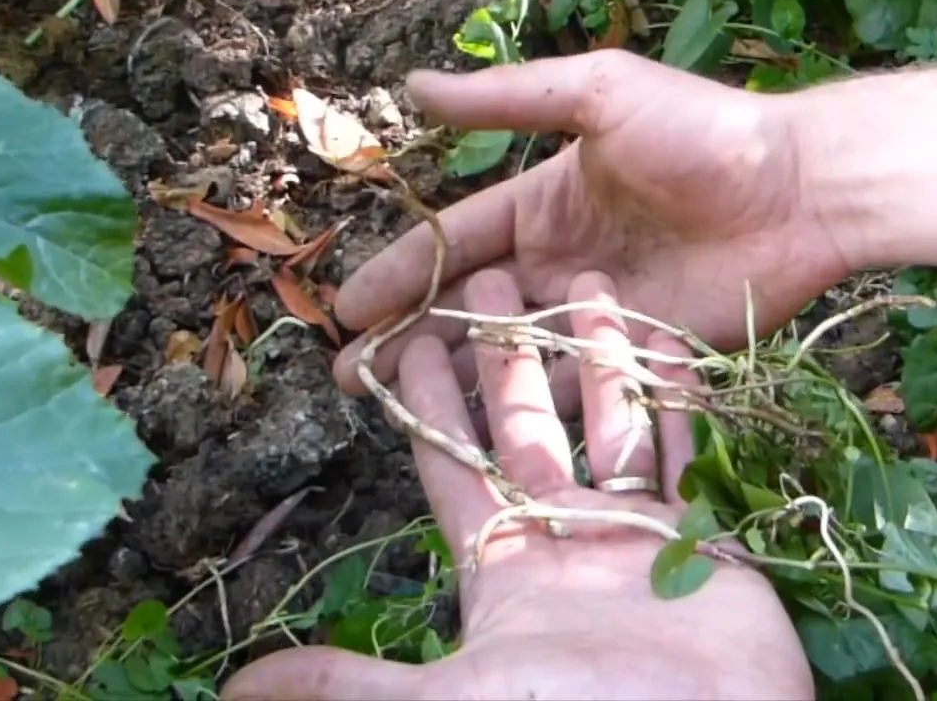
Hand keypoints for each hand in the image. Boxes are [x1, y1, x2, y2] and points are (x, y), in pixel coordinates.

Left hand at [222, 270, 814, 700]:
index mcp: (500, 567)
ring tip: (588, 282)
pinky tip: (670, 336)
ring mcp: (633, 539)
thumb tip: (236, 687)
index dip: (426, 402)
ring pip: (610, 424)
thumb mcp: (454, 700)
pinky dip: (678, 396)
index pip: (451, 464)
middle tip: (492, 278)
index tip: (405, 334)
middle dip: (507, 354)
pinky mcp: (700, 542)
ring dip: (600, 357)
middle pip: (526, 428)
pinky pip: (685, 450)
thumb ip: (351, 686)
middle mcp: (563, 542)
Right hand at [331, 50, 852, 398]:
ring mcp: (602, 317)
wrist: (801, 190)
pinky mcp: (646, 359)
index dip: (398, 275)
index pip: (453, 246)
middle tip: (349, 377)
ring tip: (397, 415)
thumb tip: (411, 83)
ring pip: (513, 359)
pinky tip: (487, 441)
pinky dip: (532, 414)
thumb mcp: (599, 95)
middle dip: (408, 342)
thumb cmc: (702, 133)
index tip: (344, 307)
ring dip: (457, 386)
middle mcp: (563, 264)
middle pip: (470, 312)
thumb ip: (509, 100)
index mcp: (544, 204)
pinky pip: (579, 392)